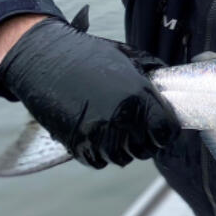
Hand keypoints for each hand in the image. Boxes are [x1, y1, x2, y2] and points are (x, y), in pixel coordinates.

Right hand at [0, 17, 180, 167]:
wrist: (45, 57)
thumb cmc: (88, 54)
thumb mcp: (128, 57)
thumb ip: (153, 74)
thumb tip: (170, 87)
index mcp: (138, 96)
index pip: (166, 131)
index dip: (166, 132)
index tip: (162, 130)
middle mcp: (120, 118)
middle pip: (146, 149)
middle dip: (146, 142)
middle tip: (140, 132)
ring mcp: (97, 133)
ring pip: (122, 158)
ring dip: (124, 150)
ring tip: (118, 134)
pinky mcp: (75, 143)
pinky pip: (98, 162)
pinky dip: (101, 155)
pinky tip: (100, 138)